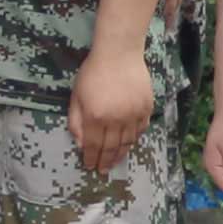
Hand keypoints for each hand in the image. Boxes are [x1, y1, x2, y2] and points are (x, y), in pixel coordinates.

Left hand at [69, 36, 154, 173]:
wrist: (119, 53)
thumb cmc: (93, 72)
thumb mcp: (76, 96)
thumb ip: (76, 122)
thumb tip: (80, 144)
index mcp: (96, 117)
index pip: (93, 146)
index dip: (91, 159)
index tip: (90, 167)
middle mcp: (116, 120)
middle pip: (111, 148)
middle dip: (106, 161)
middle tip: (103, 170)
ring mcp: (133, 115)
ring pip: (128, 142)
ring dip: (121, 154)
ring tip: (116, 161)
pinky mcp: (146, 108)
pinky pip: (141, 129)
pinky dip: (135, 139)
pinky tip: (129, 143)